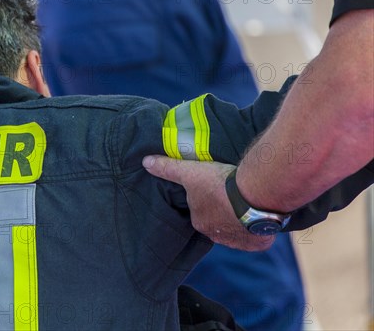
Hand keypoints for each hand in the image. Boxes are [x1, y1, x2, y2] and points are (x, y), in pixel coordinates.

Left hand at [142, 155, 274, 250]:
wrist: (254, 195)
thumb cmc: (218, 184)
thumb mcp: (189, 172)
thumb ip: (167, 168)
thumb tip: (145, 162)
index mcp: (200, 222)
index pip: (201, 210)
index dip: (208, 198)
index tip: (216, 187)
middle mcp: (217, 236)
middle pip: (219, 220)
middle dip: (224, 209)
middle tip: (233, 192)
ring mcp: (239, 241)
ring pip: (238, 228)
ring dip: (241, 218)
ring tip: (248, 200)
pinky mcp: (258, 243)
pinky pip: (257, 235)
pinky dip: (258, 226)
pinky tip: (260, 213)